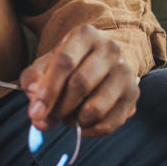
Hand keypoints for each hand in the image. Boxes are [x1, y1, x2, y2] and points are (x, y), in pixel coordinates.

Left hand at [19, 24, 139, 137]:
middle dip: (59, 108)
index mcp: (85, 35)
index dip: (48, 91)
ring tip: (67, 116)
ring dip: (75, 120)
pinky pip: (109, 123)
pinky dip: (89, 131)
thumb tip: (33, 97)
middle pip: (80, 84)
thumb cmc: (71, 62)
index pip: (65, 62)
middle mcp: (109, 49)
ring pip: (95, 108)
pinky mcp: (133, 94)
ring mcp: (124, 71)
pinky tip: (81, 123)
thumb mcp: (48, 62)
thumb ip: (33, 78)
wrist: (104, 60)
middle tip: (46, 120)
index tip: (35, 113)